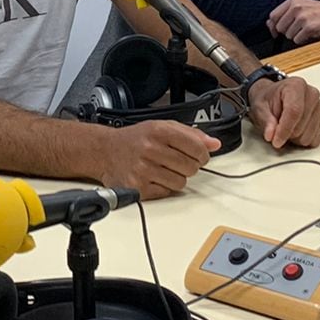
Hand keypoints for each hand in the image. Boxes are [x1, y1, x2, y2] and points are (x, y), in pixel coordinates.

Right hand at [98, 121, 218, 197]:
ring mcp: (143, 170)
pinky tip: (154, 177)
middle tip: (177, 162)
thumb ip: (191, 134)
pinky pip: (166, 192)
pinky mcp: (138, 187)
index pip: (196, 147)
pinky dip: (164, 187)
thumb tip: (214, 144)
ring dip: (176, 178)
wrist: (106, 151)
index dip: (203, 154)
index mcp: (159, 131)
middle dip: (189, 166)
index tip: (200, 156)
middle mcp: (150, 149)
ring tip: (163, 169)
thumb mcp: (162, 127)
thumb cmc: (136, 139)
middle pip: (191, 167)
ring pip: (181, 182)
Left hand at [247, 75, 319, 149]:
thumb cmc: (270, 100)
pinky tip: (298, 129)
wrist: (276, 97)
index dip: (284, 130)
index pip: (294, 111)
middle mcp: (312, 94)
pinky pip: (316, 140)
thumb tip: (271, 135)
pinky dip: (304, 140)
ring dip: (295, 138)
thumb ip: (266, 121)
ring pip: (308, 136)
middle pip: (301, 127)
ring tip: (288, 127)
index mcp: (296, 86)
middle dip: (287, 134)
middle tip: (278, 127)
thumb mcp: (260, 108)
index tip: (275, 141)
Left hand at [265, 0, 319, 44]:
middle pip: (280, 28)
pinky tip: (310, 33)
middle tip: (298, 29)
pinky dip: (303, 40)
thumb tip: (269, 24)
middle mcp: (296, 8)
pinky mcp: (309, 27)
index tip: (276, 31)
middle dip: (287, 32)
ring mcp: (303, 18)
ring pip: (288, 35)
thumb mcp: (301, 6)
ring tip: (306, 29)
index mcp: (292, 1)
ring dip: (296, 36)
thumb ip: (284, 13)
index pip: (273, 16)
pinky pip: (297, 40)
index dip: (273, 26)